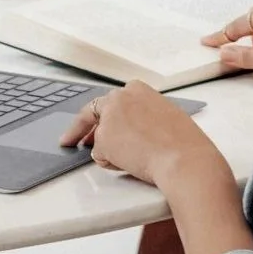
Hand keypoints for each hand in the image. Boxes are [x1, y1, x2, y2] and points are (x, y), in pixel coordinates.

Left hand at [60, 81, 221, 188]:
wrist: (183, 157)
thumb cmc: (183, 141)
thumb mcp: (163, 115)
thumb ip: (141, 116)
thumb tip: (129, 130)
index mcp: (136, 89)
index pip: (110, 100)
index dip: (101, 115)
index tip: (93, 123)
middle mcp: (118, 98)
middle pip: (91, 112)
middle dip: (80, 128)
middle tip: (69, 140)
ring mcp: (109, 117)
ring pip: (100, 139)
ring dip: (110, 152)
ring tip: (136, 159)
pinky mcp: (103, 139)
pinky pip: (101, 156)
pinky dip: (112, 163)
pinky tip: (132, 164)